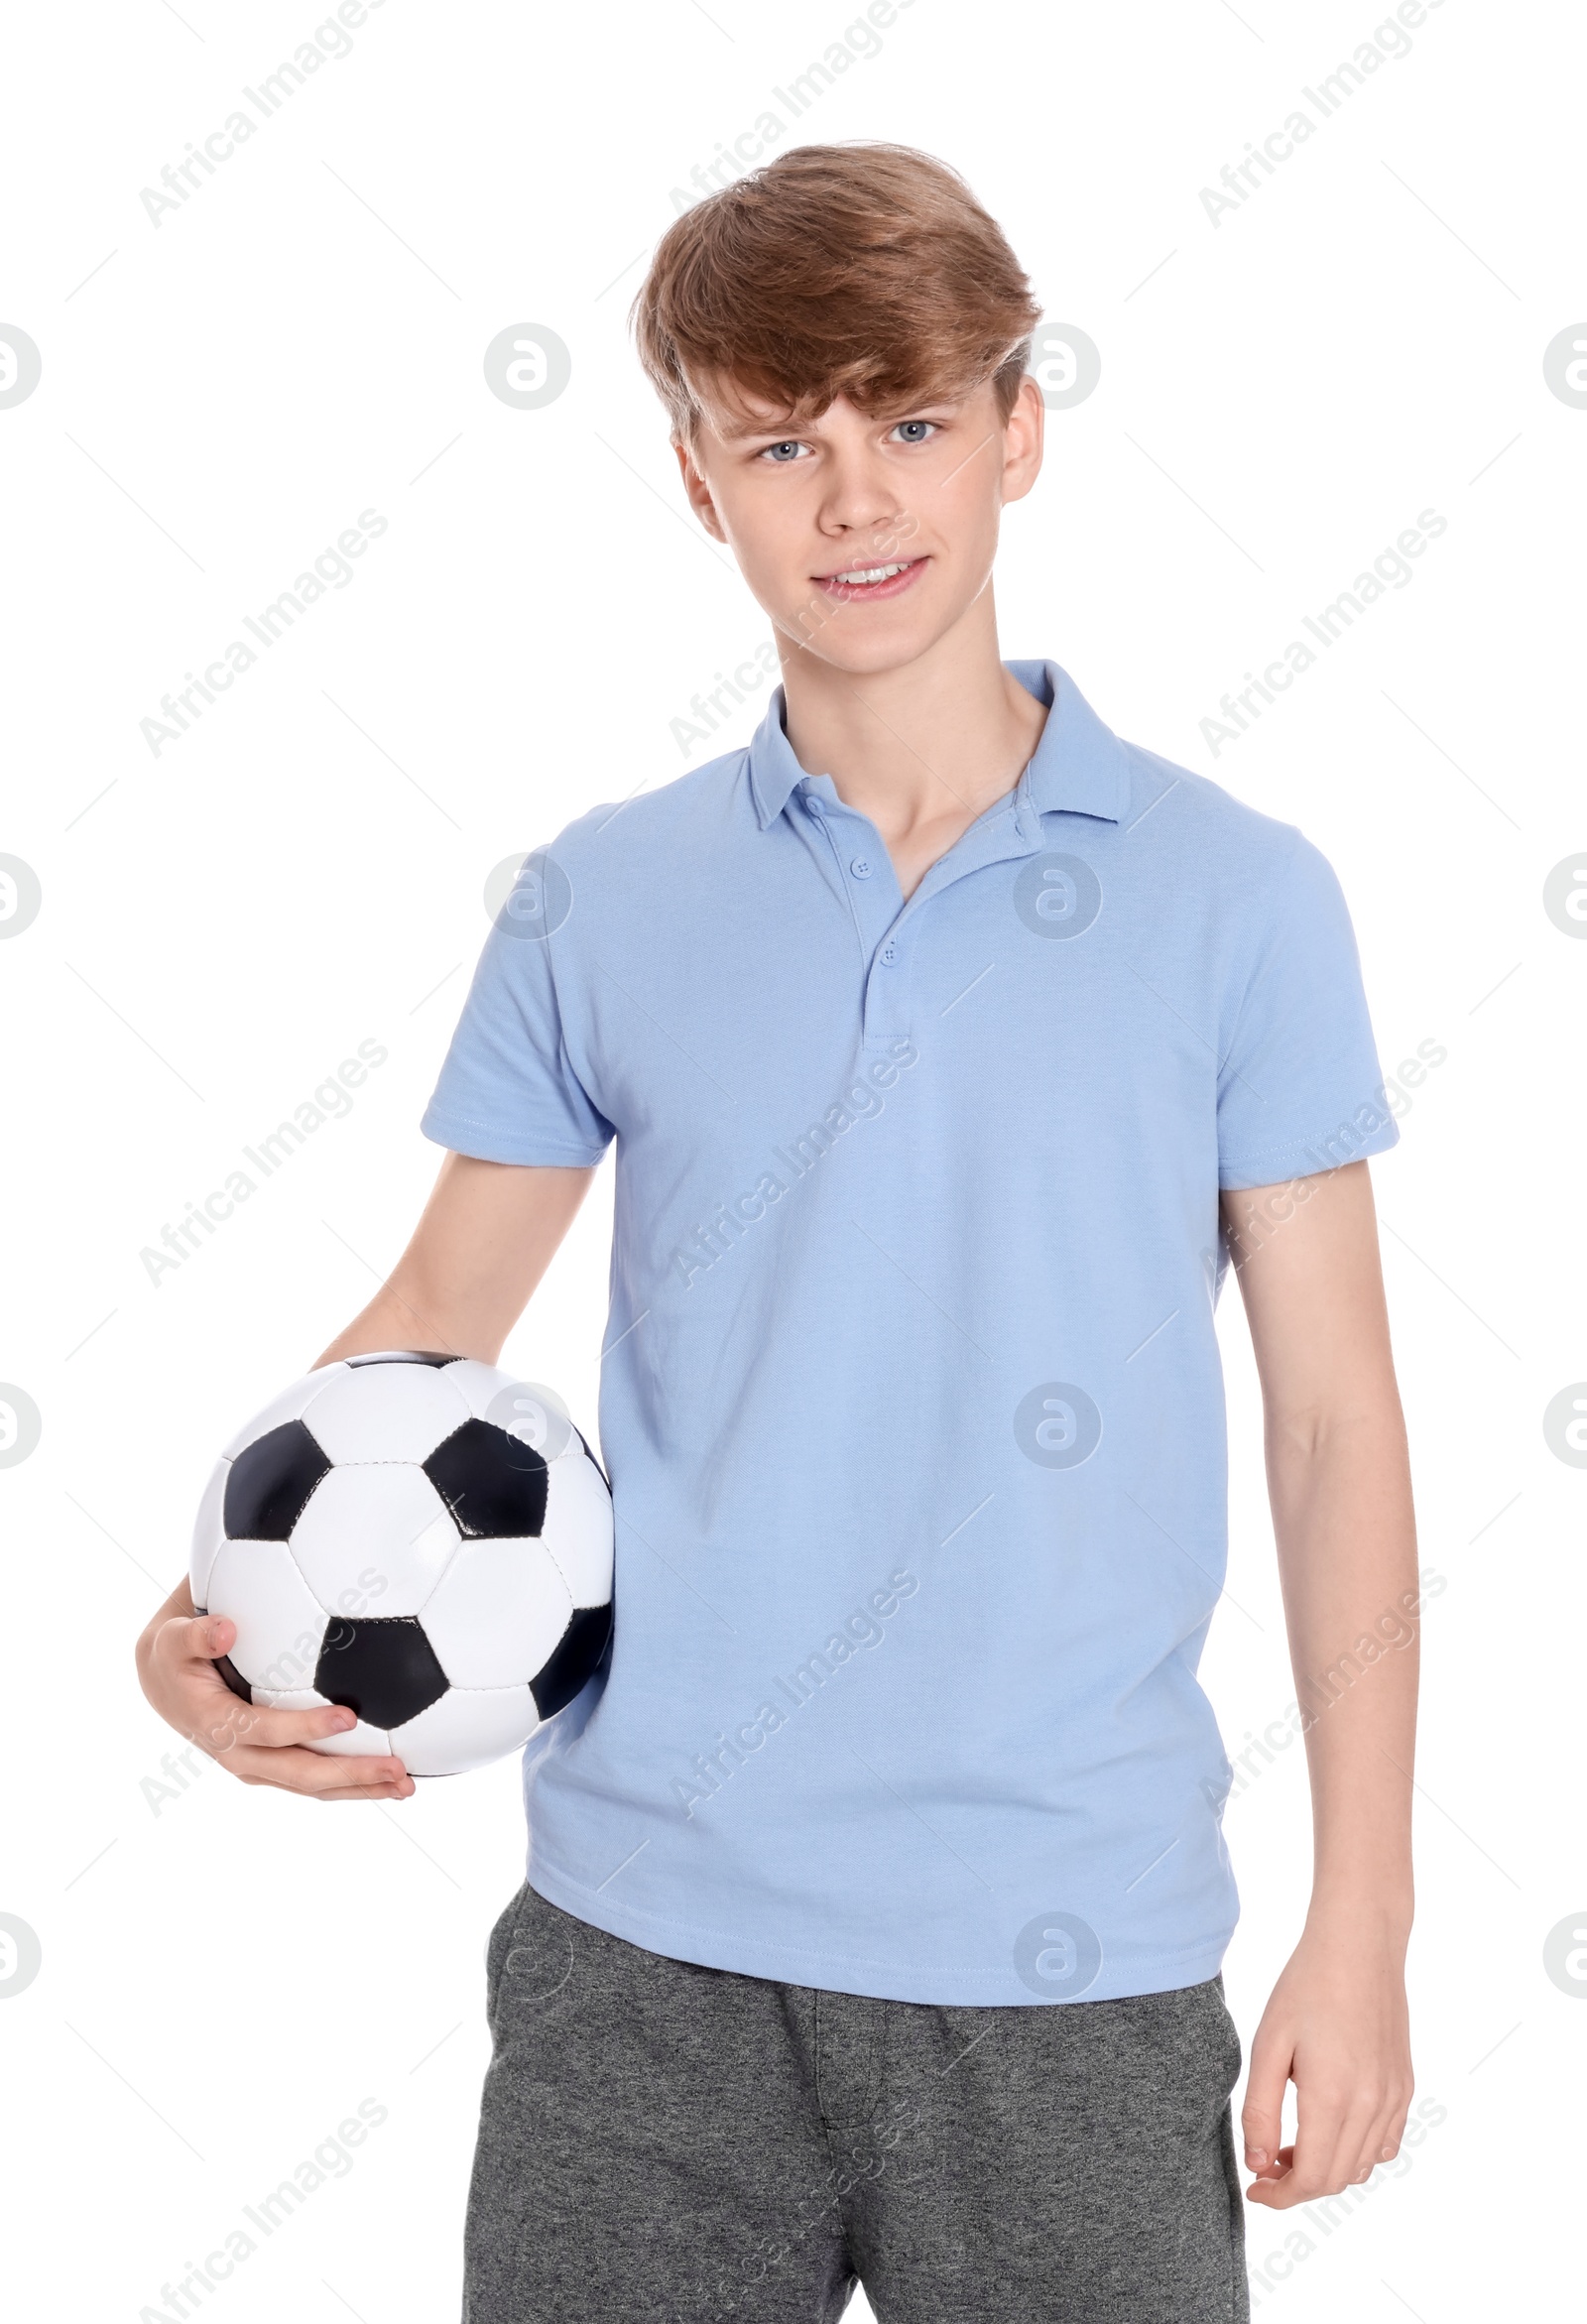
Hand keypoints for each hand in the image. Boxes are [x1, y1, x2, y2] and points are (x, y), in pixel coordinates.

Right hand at [136, 1588, 414, 1801]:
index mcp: (218, 1726)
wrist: (163, 1684)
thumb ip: (197, 1634)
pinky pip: (314, 1780)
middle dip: (351, 1775)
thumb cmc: (175, 1655)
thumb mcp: (173, 1639)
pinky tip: (388, 1777)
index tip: (349, 1715)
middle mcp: (240, 1757)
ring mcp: (257, 1767)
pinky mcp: (271, 1767)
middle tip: (397, 1770)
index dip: (307, 1727)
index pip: (268, 1731)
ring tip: (406, 1785)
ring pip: (313, 1787)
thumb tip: (227, 1628)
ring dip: (359, 1788)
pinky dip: (350, 1783)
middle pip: (301, 1774)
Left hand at [1241, 1908, 1412, 2207]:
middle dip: (1297, 2185)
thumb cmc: (1306, 1987)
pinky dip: (1357, 2153)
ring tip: (1291, 2144)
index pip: (1311, 2178)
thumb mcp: (1268, 2045)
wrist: (1359, 1946)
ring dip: (1326, 2170)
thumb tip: (1259, 2164)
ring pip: (1363, 2166)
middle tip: (1265, 2164)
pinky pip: (1385, 2144)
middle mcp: (1372, 2106)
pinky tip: (1329, 2127)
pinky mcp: (1405, 2087)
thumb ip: (1260, 2110)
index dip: (1279, 2195)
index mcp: (1334, 2098)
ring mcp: (1394, 2099)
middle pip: (1337, 2179)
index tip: (1254, 2188)